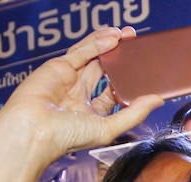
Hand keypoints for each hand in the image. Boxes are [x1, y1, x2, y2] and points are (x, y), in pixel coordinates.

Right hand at [0, 27, 162, 169]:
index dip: (126, 80)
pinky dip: (96, 43)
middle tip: (136, 44)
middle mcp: (78, 96)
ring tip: (126, 35)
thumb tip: (158, 100)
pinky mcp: (57, 67)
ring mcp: (67, 80)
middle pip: (103, 70)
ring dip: (108, 44)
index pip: (112, 92)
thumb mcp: (109, 127)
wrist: (33, 131)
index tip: (143, 70)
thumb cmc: (66, 138)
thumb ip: (134, 113)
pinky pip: (80, 52)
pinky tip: (112, 38)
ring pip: (91, 57)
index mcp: (89, 113)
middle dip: (119, 57)